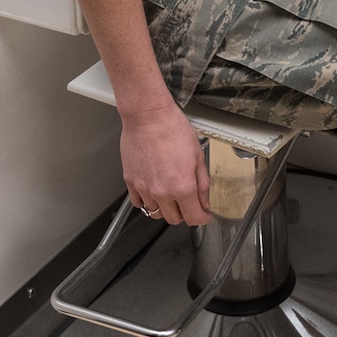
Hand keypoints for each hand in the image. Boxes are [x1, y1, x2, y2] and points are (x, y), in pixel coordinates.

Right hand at [121, 104, 211, 226]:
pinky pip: (139, 203)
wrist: (148, 116)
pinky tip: (153, 191)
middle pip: (174, 219)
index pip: (194, 218)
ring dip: (165, 208)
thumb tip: (204, 200)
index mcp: (182, 187)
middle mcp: (162, 192)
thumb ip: (202, 182)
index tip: (205, 214)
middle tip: (188, 202)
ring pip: (155, 213)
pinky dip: (147, 202)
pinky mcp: (131, 182)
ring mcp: (144, 189)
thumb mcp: (197, 155)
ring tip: (170, 194)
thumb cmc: (172, 128)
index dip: (203, 218)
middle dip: (185, 214)